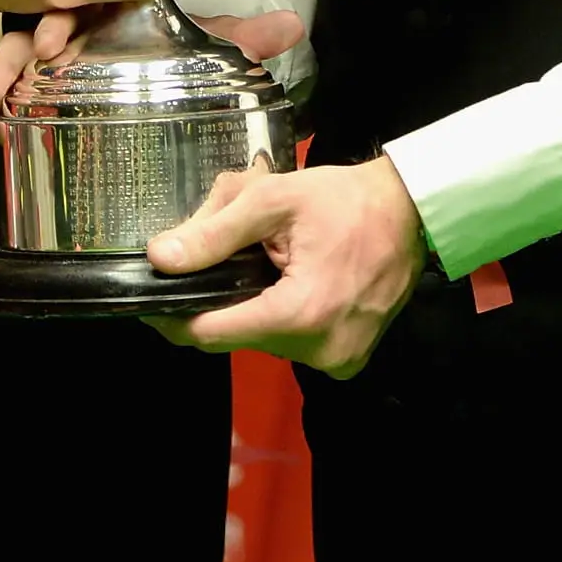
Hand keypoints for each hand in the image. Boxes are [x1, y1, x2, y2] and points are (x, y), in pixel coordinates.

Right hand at [0, 0, 302, 147]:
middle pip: (34, 35)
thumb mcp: (199, 39)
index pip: (79, 4)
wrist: (143, 45)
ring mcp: (48, 57)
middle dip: (12, 61)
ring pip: (13, 63)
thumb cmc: (161, 37)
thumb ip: (239, 35)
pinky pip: (6, 96)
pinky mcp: (37, 84)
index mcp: (106, 8)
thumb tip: (293, 25)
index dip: (61, 20)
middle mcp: (72, 28)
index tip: (49, 40)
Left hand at [145, 159, 426, 376]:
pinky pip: (291, 344)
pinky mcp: (347, 360)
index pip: (211, 333)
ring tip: (266, 260)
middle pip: (235, 335)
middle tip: (224, 254)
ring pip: (262, 340)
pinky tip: (291, 281)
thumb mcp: (272, 199)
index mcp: (299, 315)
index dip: (174, 315)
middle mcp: (319, 351)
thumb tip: (161, 258)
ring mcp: (337, 362)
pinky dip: (280, 316)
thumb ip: (213, 233)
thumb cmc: (344, 199)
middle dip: (221, 297)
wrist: (411, 211)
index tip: (150, 297)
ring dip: (252, 306)